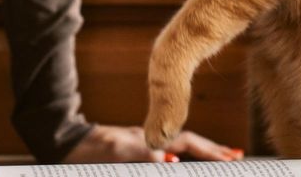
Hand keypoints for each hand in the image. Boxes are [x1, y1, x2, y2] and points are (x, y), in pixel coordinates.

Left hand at [63, 125, 243, 162]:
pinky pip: (165, 155)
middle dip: (213, 150)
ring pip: (178, 149)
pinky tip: (182, 162)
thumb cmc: (87, 152)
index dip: (211, 152)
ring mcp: (143, 147)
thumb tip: (171, 160)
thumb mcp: (116, 152)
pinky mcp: (134, 155)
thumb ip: (144, 154)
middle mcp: (150, 140)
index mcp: (150, 138)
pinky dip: (181, 158)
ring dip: (200, 155)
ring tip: (220, 159)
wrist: (64, 145)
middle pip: (189, 144)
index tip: (232, 158)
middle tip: (236, 157)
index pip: (188, 144)